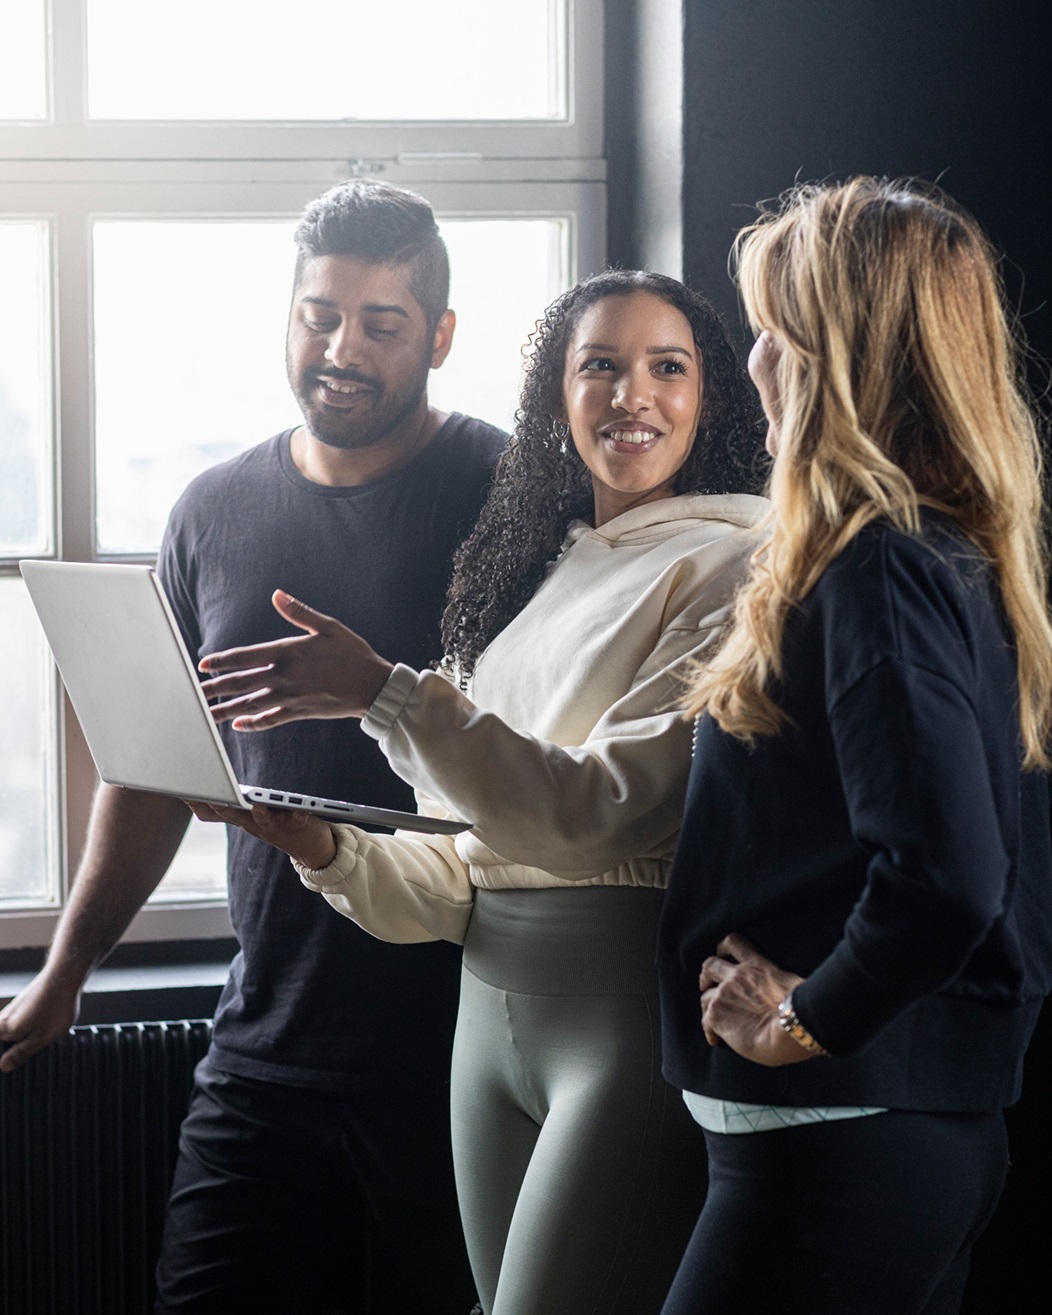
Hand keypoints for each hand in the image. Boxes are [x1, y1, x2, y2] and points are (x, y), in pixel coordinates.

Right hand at [0, 969, 81, 1072]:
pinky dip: (32, 1027)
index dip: (7, 1056)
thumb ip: (21, 1053)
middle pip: (4, 1041)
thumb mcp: (41, 1038)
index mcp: (2, 1029)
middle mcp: (3, 1018)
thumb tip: (3, 1066)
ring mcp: (13, 1010)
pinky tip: (47, 1025)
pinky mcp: (24, 1004)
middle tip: (32, 1050)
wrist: (64, 976)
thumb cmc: (55, 1008)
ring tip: (43, 1036)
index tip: (18, 1057)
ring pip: (14, 1032)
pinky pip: (23, 1022)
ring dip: (26, 1038)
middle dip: (16, 1049)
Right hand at [184, 800, 337, 869]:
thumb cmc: (275, 824)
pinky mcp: (298, 826)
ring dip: (259, 814)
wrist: (310, 849)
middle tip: (212, 796)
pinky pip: (298, 820)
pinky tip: (301, 811)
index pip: (214, 810)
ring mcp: (276, 827)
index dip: (198, 800)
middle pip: (234, 815)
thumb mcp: (245, 816)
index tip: (183, 788)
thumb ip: (225, 805)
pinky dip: (298, 815)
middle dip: (223, 805)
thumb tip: (194, 794)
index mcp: (241, 818)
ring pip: (263, 820)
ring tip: (256, 806)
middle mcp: (254, 824)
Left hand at [198, 590, 393, 730]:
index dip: (221, 661)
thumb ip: (299, 612)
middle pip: (240, 684)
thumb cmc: (353, 653)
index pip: (245, 657)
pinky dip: (254, 723)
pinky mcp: (299, 711)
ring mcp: (290, 697)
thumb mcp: (328, 626)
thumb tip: (277, 595)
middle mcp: (284, 677)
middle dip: (214, 689)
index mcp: (287, 652)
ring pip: (250, 705)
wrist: (373, 687)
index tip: (203, 666)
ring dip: (225, 710)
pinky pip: (270, 719)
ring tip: (205, 715)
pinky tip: (240, 724)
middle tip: (191, 694)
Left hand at [698, 932, 813, 1066]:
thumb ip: (778, 982)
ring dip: (709, 1006)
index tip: (721, 955)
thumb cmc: (803, 1009)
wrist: (794, 1026)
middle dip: (706, 976)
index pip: (733, 943)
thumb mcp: (793, 982)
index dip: (723, 949)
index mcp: (757, 964)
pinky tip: (716, 1039)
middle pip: (710, 966)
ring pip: (705, 996)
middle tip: (707, 986)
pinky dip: (709, 1030)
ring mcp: (724, 994)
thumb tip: (785, 993)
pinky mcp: (717, 1014)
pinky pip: (705, 1021)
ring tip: (713, 1019)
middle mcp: (737, 976)